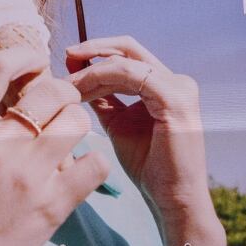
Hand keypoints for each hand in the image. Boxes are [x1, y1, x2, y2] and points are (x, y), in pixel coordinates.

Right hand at [0, 47, 108, 245]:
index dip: (21, 56)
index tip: (32, 60)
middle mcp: (0, 144)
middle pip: (49, 91)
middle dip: (59, 89)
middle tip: (58, 99)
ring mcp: (29, 173)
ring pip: (77, 120)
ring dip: (76, 120)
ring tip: (68, 130)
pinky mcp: (53, 203)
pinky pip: (94, 164)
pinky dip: (92, 161)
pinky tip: (80, 166)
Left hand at [66, 36, 225, 245]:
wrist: (169, 197)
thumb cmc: (146, 164)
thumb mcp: (117, 121)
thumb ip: (103, 96)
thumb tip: (77, 74)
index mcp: (165, 84)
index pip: (127, 53)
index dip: (96, 51)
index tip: (68, 59)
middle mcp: (176, 81)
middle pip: (128, 48)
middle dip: (92, 49)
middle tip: (66, 57)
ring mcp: (179, 87)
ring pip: (124, 62)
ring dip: (91, 70)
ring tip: (68, 85)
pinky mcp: (175, 98)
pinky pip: (130, 76)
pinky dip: (102, 78)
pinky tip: (82, 92)